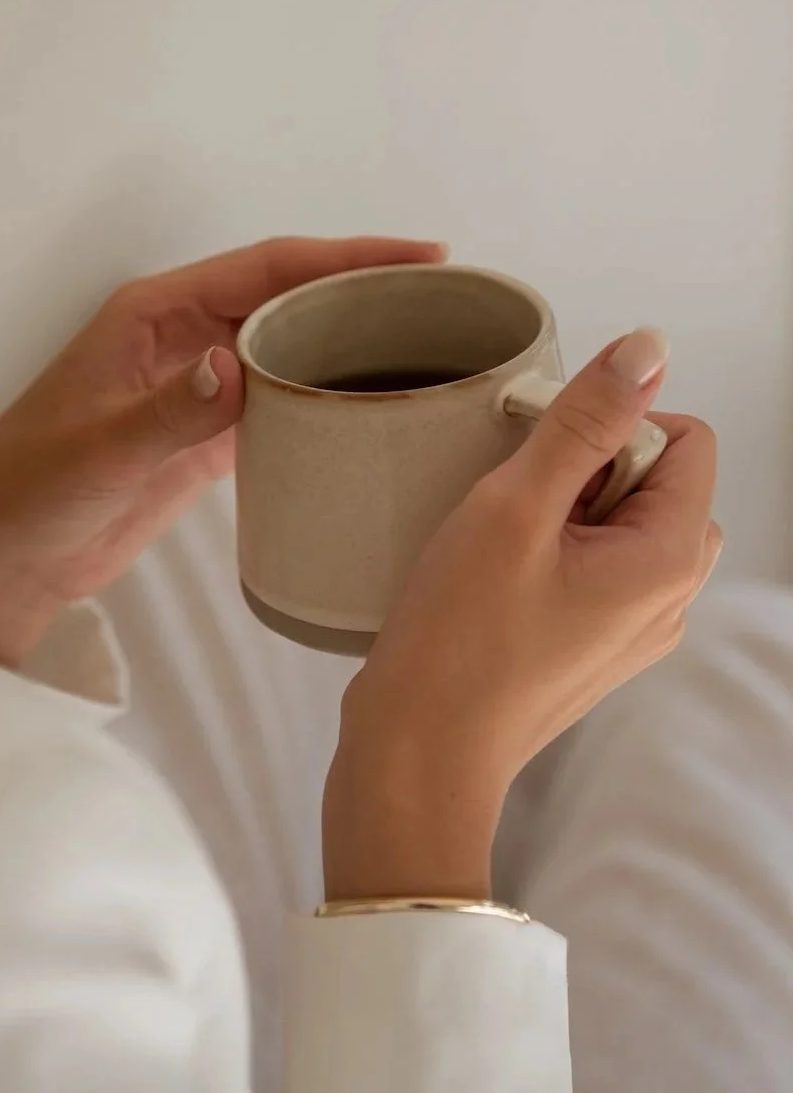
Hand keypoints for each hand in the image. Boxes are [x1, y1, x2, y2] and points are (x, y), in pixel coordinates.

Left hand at [0, 235, 445, 666]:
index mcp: (154, 313)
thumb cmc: (27, 492)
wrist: (3, 563)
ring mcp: (201, 387)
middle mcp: (185, 337)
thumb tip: (239, 367)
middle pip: (291, 298)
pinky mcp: (209, 438)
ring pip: (291, 347)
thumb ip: (169, 410)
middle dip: (364, 291)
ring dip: (351, 344)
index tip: (418, 257)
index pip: (267, 267)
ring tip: (430, 347)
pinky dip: (325, 400)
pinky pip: (281, 403)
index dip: (344, 257)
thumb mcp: (96, 451)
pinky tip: (373, 409)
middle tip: (447, 301)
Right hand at [322, 328, 719, 903]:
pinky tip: (496, 574)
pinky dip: (555, 549)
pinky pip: (598, 565)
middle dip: (589, 467)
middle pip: (657, 478)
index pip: (684, 437)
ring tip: (501, 541)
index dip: (611, 425)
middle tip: (516, 504)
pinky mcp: (595, 646)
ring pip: (623, 520)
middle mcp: (670, 598)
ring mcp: (635, 629)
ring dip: (566, 508)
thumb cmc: (458, 639)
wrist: (418, 756)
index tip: (540, 457)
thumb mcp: (515, 509)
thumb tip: (647, 347)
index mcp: (668, 560)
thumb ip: (584, 422)